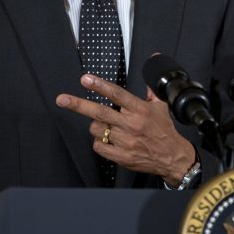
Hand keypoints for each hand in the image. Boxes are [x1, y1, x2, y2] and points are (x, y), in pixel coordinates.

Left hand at [56, 74, 195, 185]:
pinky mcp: (121, 156)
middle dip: (78, 105)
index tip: (85, 79)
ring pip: (97, 129)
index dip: (99, 85)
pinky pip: (99, 147)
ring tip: (106, 126)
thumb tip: (150, 75)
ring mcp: (125, 141)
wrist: (172, 157)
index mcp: (140, 110)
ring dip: (95, 126)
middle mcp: (131, 124)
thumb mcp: (161, 107)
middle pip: (100, 112)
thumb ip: (151, 91)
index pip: (116, 94)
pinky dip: (99, 142)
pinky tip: (107, 140)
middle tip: (62, 99)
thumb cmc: (164, 131)